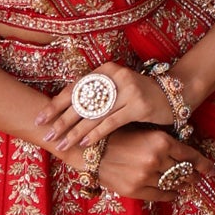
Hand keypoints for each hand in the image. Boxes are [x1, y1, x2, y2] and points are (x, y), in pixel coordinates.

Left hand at [35, 62, 176, 153]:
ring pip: (94, 114)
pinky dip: (96, 133)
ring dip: (76, 131)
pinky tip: (85, 143)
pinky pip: (111, 122)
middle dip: (62, 120)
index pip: (75, 88)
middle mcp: (115, 76)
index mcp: (106, 70)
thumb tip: (66, 113)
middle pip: (82, 101)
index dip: (56, 104)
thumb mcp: (117, 89)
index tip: (41, 118)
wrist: (174, 93)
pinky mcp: (138, 105)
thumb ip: (97, 95)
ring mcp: (128, 90)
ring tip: (62, 144)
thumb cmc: (140, 94)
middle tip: (46, 134)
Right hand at [54, 125, 210, 201]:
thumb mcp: (144, 131)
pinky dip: (170, 194)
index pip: (191, 156)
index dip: (204, 164)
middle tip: (198, 177)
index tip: (211, 170)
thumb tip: (184, 154)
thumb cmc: (116, 134)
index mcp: (161, 141)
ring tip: (186, 184)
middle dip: (193, 175)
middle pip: (184, 172)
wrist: (89, 148)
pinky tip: (174, 193)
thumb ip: (164, 141)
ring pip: (173, 184)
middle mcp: (157, 159)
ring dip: (181, 185)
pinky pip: (160, 195)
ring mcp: (146, 177)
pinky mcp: (135, 190)